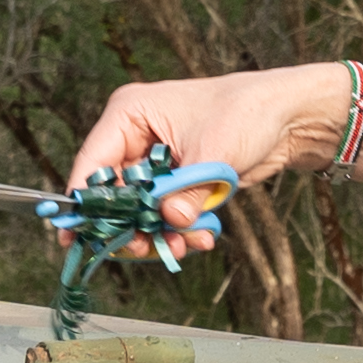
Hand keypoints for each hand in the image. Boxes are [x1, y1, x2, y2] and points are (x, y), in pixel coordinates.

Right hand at [66, 67, 336, 258]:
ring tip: (183, 246)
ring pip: (139, 211)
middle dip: (130, 226)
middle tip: (143, 249)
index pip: (92, 163)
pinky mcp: (175, 181)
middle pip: (113, 195)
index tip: (75, 238)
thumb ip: (186, 191)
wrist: (287, 119)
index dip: (84, 203)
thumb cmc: (247, 113)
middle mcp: (135, 137)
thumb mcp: (213, 153)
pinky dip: (178, 230)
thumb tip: (170, 219)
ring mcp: (154, 162)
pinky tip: (200, 238)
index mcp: (130, 114)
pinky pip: (163, 214)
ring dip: (158, 234)